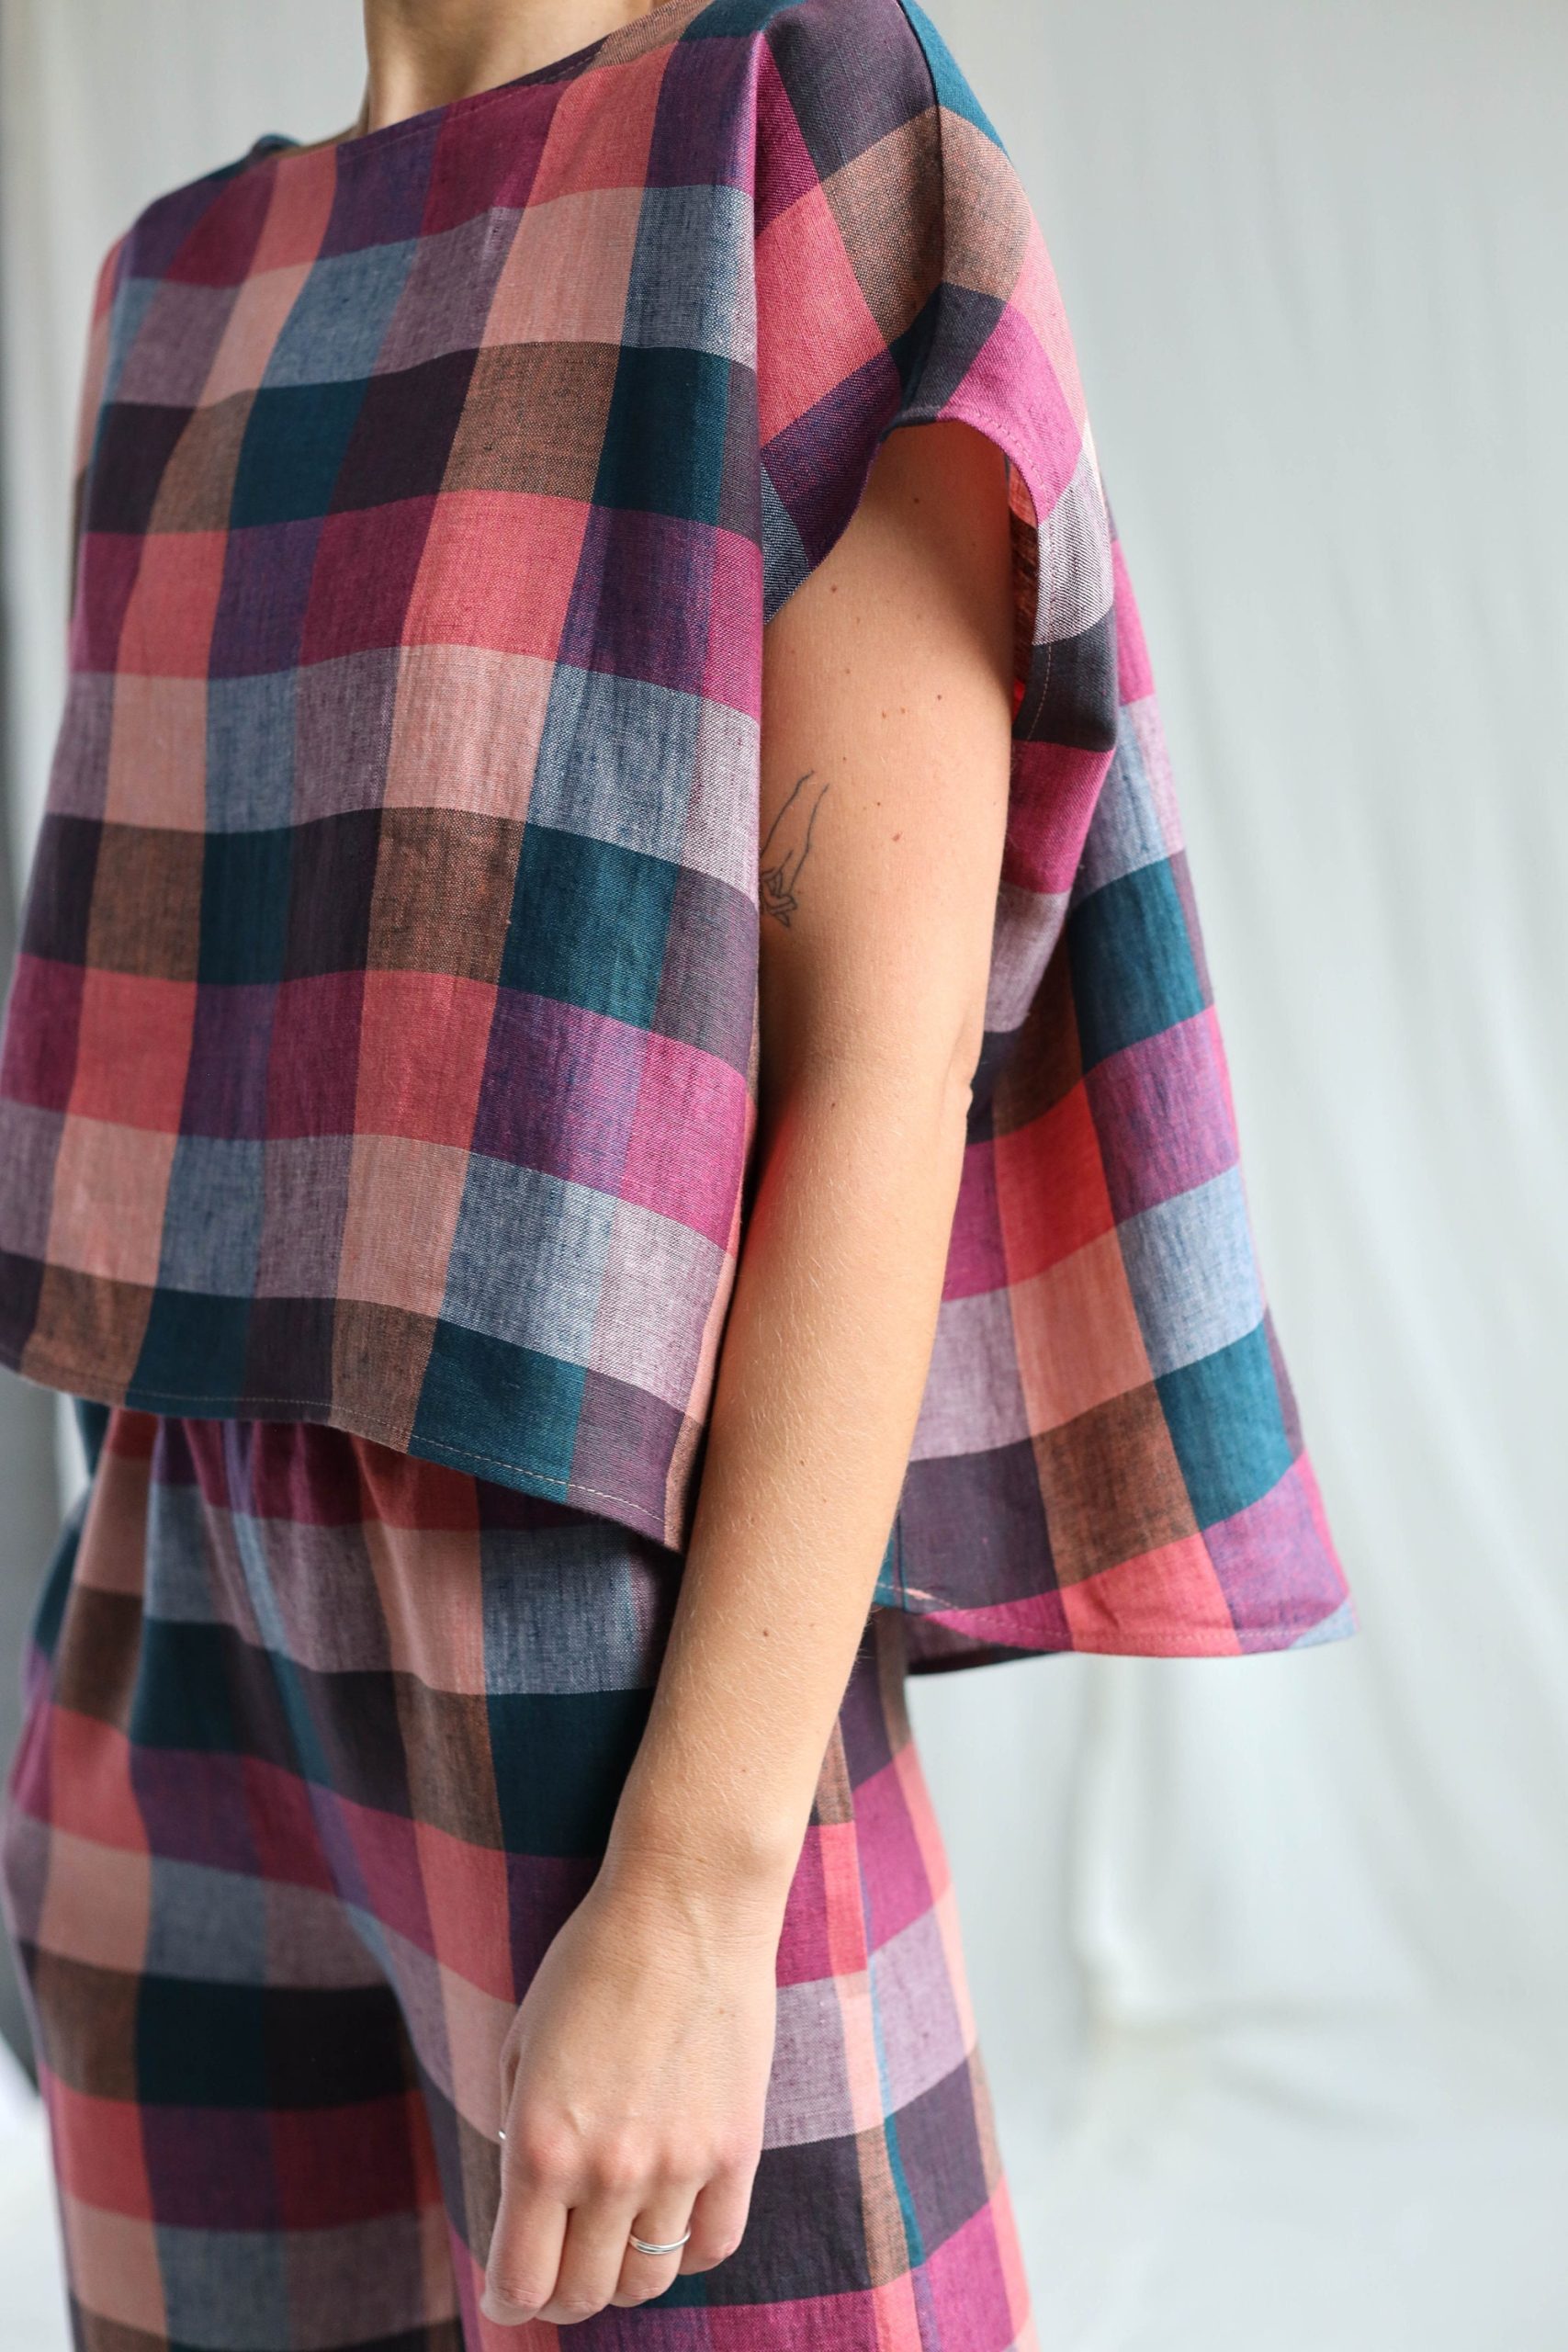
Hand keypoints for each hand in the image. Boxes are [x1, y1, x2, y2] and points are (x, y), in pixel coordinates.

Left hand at [481, 1860, 783, 2327]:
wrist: (685, 1906)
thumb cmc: (593, 1963)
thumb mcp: (522, 2045)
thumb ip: (518, 2134)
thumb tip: (524, 2204)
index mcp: (540, 2145)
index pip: (521, 2280)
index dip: (509, 2300)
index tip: (510, 2295)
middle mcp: (608, 2170)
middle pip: (584, 2294)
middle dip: (562, 2297)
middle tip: (560, 2277)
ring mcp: (679, 2164)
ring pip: (649, 2280)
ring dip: (625, 2278)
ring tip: (616, 2250)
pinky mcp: (737, 2148)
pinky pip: (715, 2243)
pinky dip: (689, 2250)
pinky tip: (672, 2222)